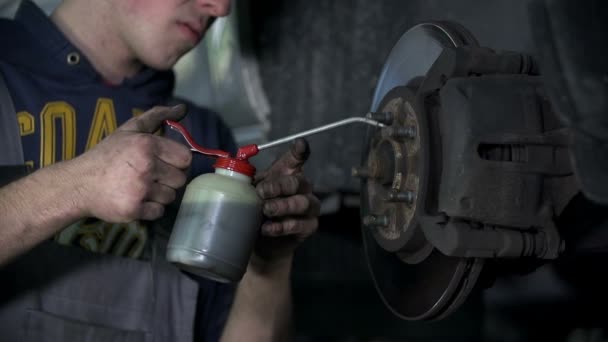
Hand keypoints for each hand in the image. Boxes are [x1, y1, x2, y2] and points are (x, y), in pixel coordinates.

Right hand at [71, 105, 191, 221]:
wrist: (78, 184)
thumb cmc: (107, 155)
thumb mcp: (129, 130)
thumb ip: (157, 116)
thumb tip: (183, 108)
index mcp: (147, 144)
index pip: (185, 158)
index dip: (177, 162)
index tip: (164, 164)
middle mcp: (146, 166)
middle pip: (180, 179)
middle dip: (168, 180)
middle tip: (150, 177)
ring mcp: (140, 189)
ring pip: (170, 197)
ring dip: (159, 195)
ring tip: (140, 188)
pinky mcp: (134, 209)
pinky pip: (159, 212)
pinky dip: (150, 209)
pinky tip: (136, 200)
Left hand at [253, 138, 319, 264]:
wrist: (261, 242)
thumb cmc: (256, 209)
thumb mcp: (249, 192)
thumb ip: (246, 181)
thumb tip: (236, 172)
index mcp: (288, 174)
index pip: (296, 158)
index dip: (299, 150)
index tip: (300, 143)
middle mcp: (303, 187)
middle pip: (297, 182)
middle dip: (278, 186)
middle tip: (261, 192)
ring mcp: (309, 206)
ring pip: (302, 203)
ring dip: (281, 206)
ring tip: (265, 211)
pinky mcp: (309, 226)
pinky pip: (299, 225)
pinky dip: (281, 227)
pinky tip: (267, 228)